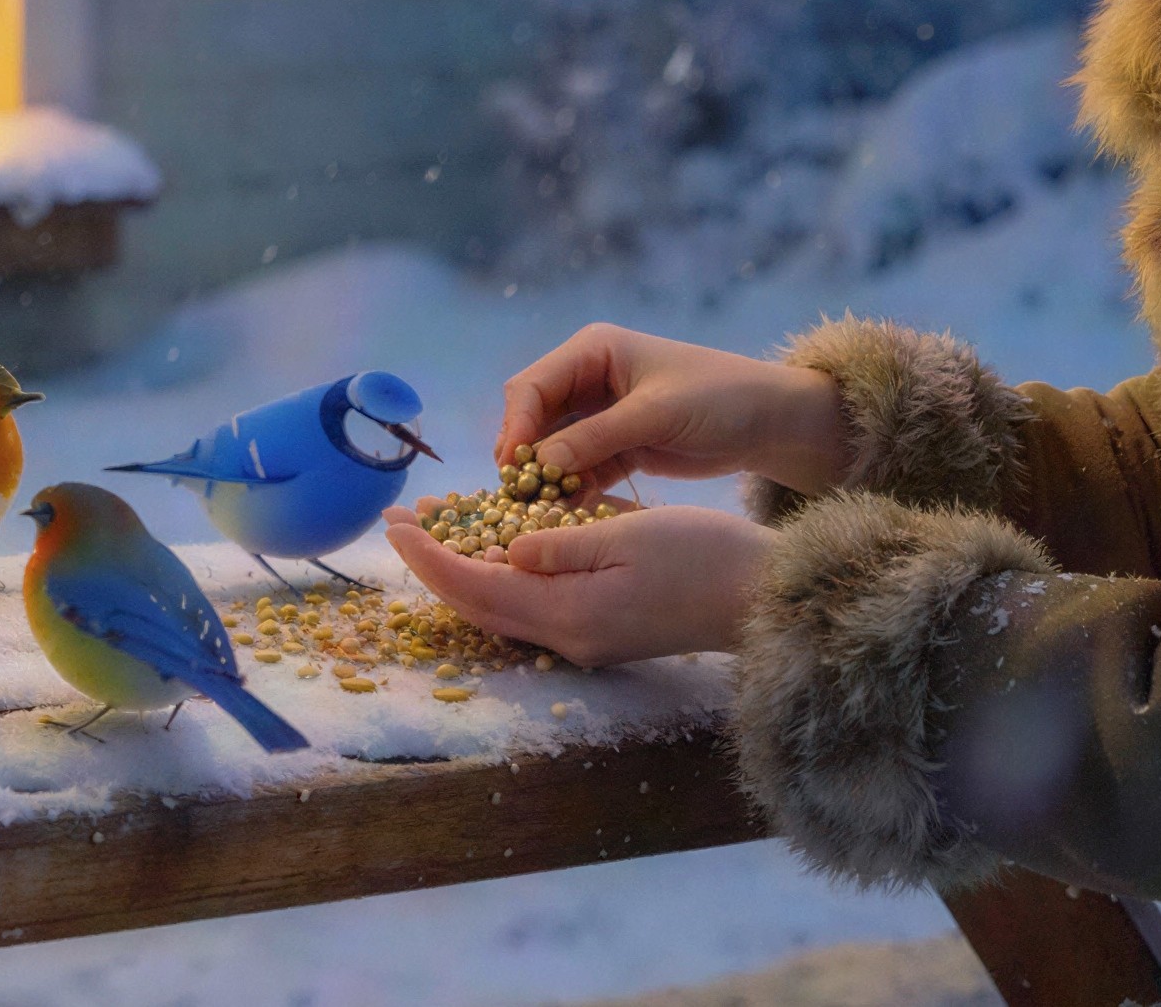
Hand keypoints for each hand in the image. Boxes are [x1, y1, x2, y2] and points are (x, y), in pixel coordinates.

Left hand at [382, 505, 775, 668]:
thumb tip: (506, 554)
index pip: (475, 588)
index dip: (429, 557)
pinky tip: (497, 547)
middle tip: (404, 521)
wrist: (765, 600)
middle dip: (437, 563)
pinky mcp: (604, 631)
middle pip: (480, 604)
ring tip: (438, 528)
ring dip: (466, 569)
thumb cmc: (706, 558)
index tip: (395, 523)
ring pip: (504, 607)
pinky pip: (534, 607)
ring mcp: (587, 640)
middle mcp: (569, 639)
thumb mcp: (630, 535)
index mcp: (568, 615)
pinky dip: (504, 577)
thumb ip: (561, 546)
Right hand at [496, 323, 847, 496]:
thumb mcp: (656, 414)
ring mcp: (601, 414)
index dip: (516, 425)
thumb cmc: (719, 399)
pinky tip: (568, 513)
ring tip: (541, 511)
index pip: (533, 386)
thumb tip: (540, 462)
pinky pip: (580, 468)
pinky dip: (572, 488)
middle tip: (520, 495)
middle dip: (525, 455)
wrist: (770, 422)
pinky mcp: (617, 446)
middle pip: (535, 417)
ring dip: (546, 477)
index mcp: (593, 351)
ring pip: (553, 447)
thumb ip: (596, 436)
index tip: (511, 466)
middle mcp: (589, 378)